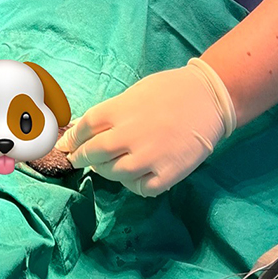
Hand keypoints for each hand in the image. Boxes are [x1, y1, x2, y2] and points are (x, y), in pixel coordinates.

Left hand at [58, 58, 236, 197]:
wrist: (210, 98)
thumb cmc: (170, 90)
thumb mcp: (135, 92)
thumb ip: (111, 112)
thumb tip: (83, 128)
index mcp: (121, 109)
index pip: (85, 128)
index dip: (72, 139)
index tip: (67, 145)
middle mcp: (130, 134)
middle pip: (94, 154)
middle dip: (82, 158)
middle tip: (79, 160)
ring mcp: (149, 157)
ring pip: (114, 174)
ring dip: (107, 171)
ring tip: (111, 165)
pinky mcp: (167, 174)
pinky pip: (140, 188)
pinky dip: (134, 184)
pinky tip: (136, 174)